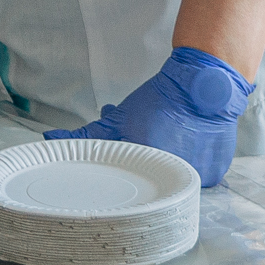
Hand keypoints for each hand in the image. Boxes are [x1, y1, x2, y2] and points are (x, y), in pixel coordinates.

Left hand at [47, 47, 251, 187]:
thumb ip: (85, 134)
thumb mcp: (118, 116)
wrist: (204, 84)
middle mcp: (172, 172)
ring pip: (170, 179)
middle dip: (139, 161)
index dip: (116, 164)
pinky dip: (186, 166)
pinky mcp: (214, 175)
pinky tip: (185, 146)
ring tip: (166, 137)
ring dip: (163, 162)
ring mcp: (197, 177)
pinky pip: (194, 180)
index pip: (121, 175)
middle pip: (147, 178)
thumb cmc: (158, 99)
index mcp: (145, 157)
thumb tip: (50, 138)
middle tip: (143, 138)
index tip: (118, 155)